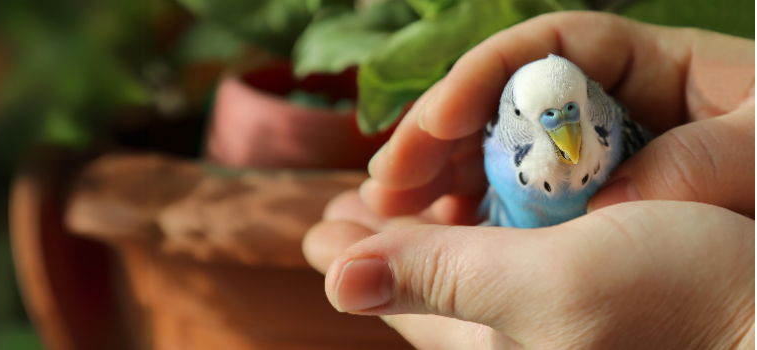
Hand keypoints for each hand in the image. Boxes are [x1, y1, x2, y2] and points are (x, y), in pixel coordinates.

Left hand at [304, 194, 753, 348]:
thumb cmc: (677, 308)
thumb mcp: (545, 285)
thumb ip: (443, 280)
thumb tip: (337, 282)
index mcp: (486, 342)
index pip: (393, 298)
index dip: (350, 256)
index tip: (318, 227)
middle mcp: (509, 337)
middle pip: (422, 284)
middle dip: (382, 241)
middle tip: (347, 209)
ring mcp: (545, 319)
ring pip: (463, 272)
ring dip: (425, 234)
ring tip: (393, 205)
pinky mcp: (582, 298)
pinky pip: (508, 264)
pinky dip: (478, 233)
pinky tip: (474, 216)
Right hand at [361, 11, 753, 220]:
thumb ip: (697, 162)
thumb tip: (611, 199)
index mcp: (662, 71)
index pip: (553, 44)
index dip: (484, 76)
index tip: (438, 123)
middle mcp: (615, 113)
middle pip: (507, 102)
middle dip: (438, 135)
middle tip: (389, 182)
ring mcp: (594, 167)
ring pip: (498, 156)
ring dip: (438, 180)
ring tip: (390, 212)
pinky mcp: (581, 218)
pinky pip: (512, 207)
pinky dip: (468, 218)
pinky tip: (431, 233)